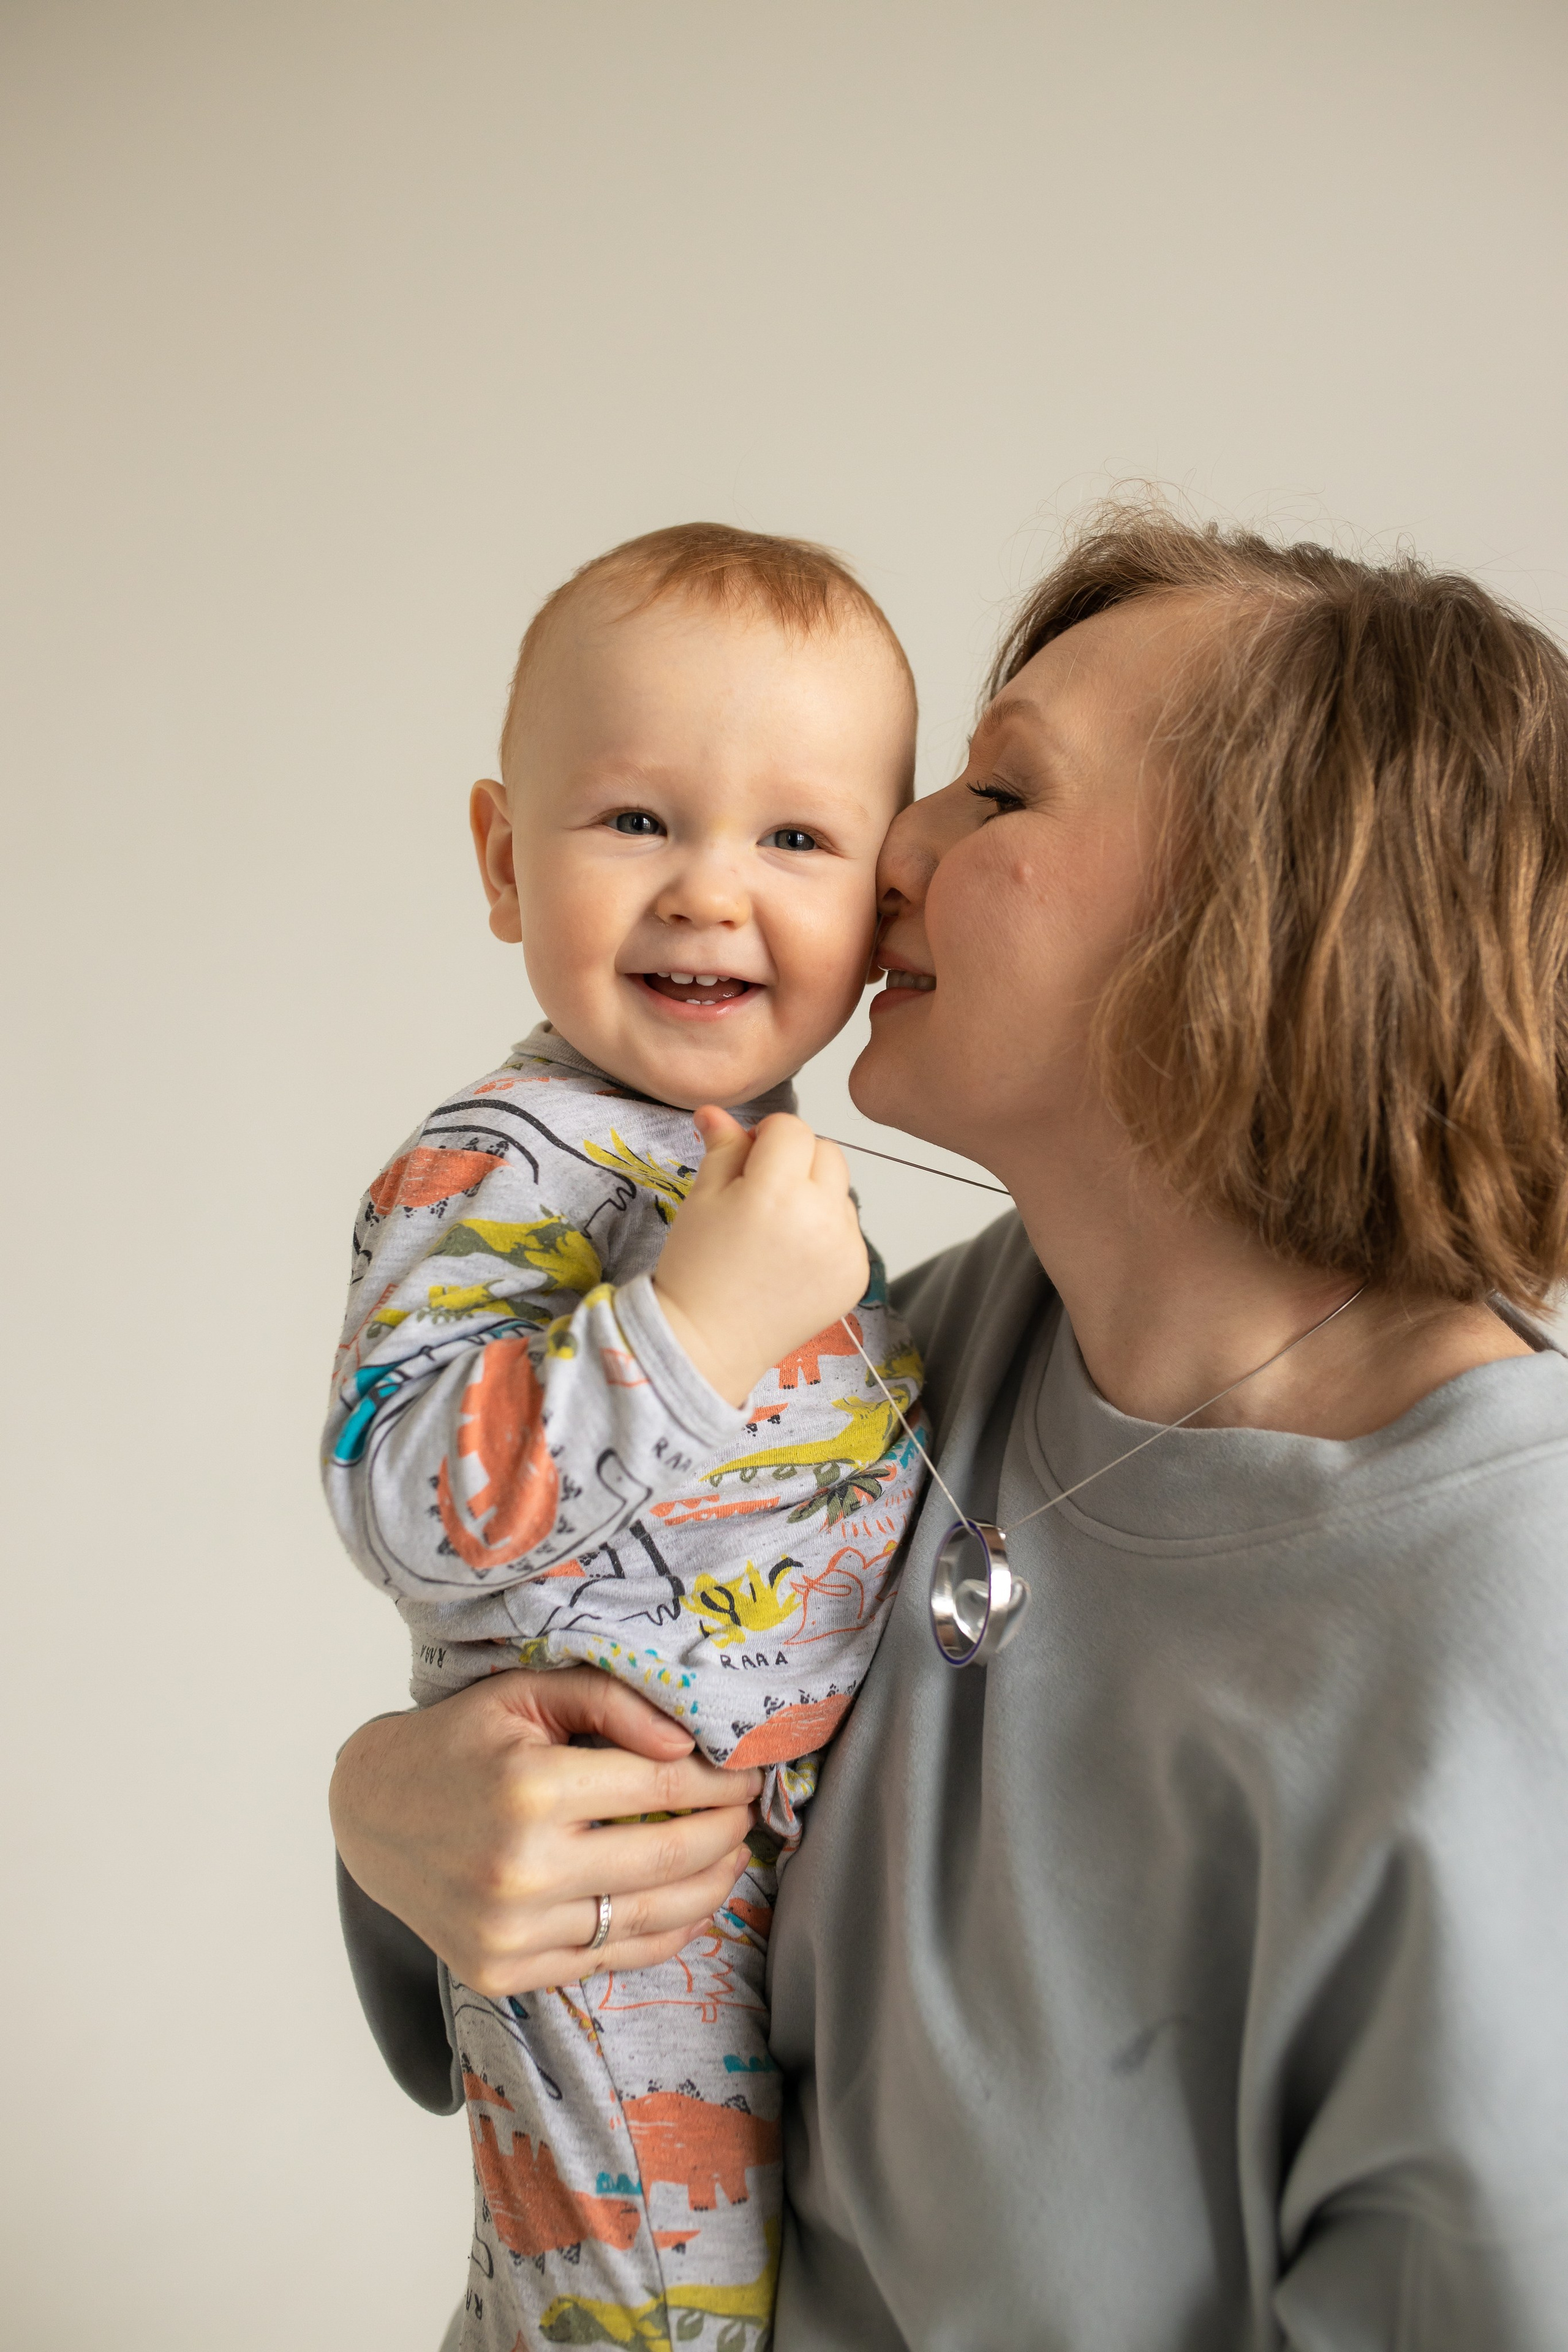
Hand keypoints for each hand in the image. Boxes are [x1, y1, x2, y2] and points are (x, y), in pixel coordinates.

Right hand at [329, 1670, 761, 1995]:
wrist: (372, 1815)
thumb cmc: (459, 1744)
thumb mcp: (527, 1694)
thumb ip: (612, 1702)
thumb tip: (690, 1743)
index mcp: (529, 1790)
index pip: (661, 1784)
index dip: (720, 1779)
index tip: (748, 1772)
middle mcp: (521, 1869)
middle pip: (668, 1855)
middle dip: (727, 1832)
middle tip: (750, 1813)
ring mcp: (512, 1932)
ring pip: (651, 1917)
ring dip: (710, 1887)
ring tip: (733, 1857)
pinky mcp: (506, 1973)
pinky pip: (612, 1960)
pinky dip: (663, 1933)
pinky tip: (688, 1903)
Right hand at [654, 1107, 869, 1404]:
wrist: (707, 1342)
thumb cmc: (697, 1269)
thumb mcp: (702, 1197)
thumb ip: (723, 1147)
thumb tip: (717, 1112)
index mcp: (778, 1192)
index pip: (793, 1129)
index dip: (767, 1137)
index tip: (747, 1157)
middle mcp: (822, 1218)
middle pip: (828, 1153)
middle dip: (797, 1160)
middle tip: (762, 1191)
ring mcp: (846, 1250)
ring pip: (842, 1192)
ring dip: (816, 1196)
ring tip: (777, 1230)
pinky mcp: (858, 1276)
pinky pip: (850, 1231)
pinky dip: (827, 1233)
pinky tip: (793, 1257)